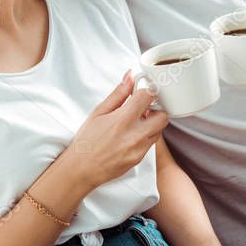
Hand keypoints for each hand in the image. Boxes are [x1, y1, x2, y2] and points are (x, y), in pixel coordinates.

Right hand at [69, 70, 168, 188]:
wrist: (82, 168)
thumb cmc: (87, 140)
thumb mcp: (99, 112)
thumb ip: (118, 94)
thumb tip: (130, 77)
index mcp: (124, 119)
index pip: (149, 96)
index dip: (147, 91)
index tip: (143, 92)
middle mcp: (135, 134)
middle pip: (163, 115)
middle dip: (156, 109)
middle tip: (144, 109)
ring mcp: (139, 148)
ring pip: (159, 130)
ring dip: (151, 124)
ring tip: (135, 123)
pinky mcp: (140, 158)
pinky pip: (150, 143)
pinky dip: (145, 137)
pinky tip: (131, 136)